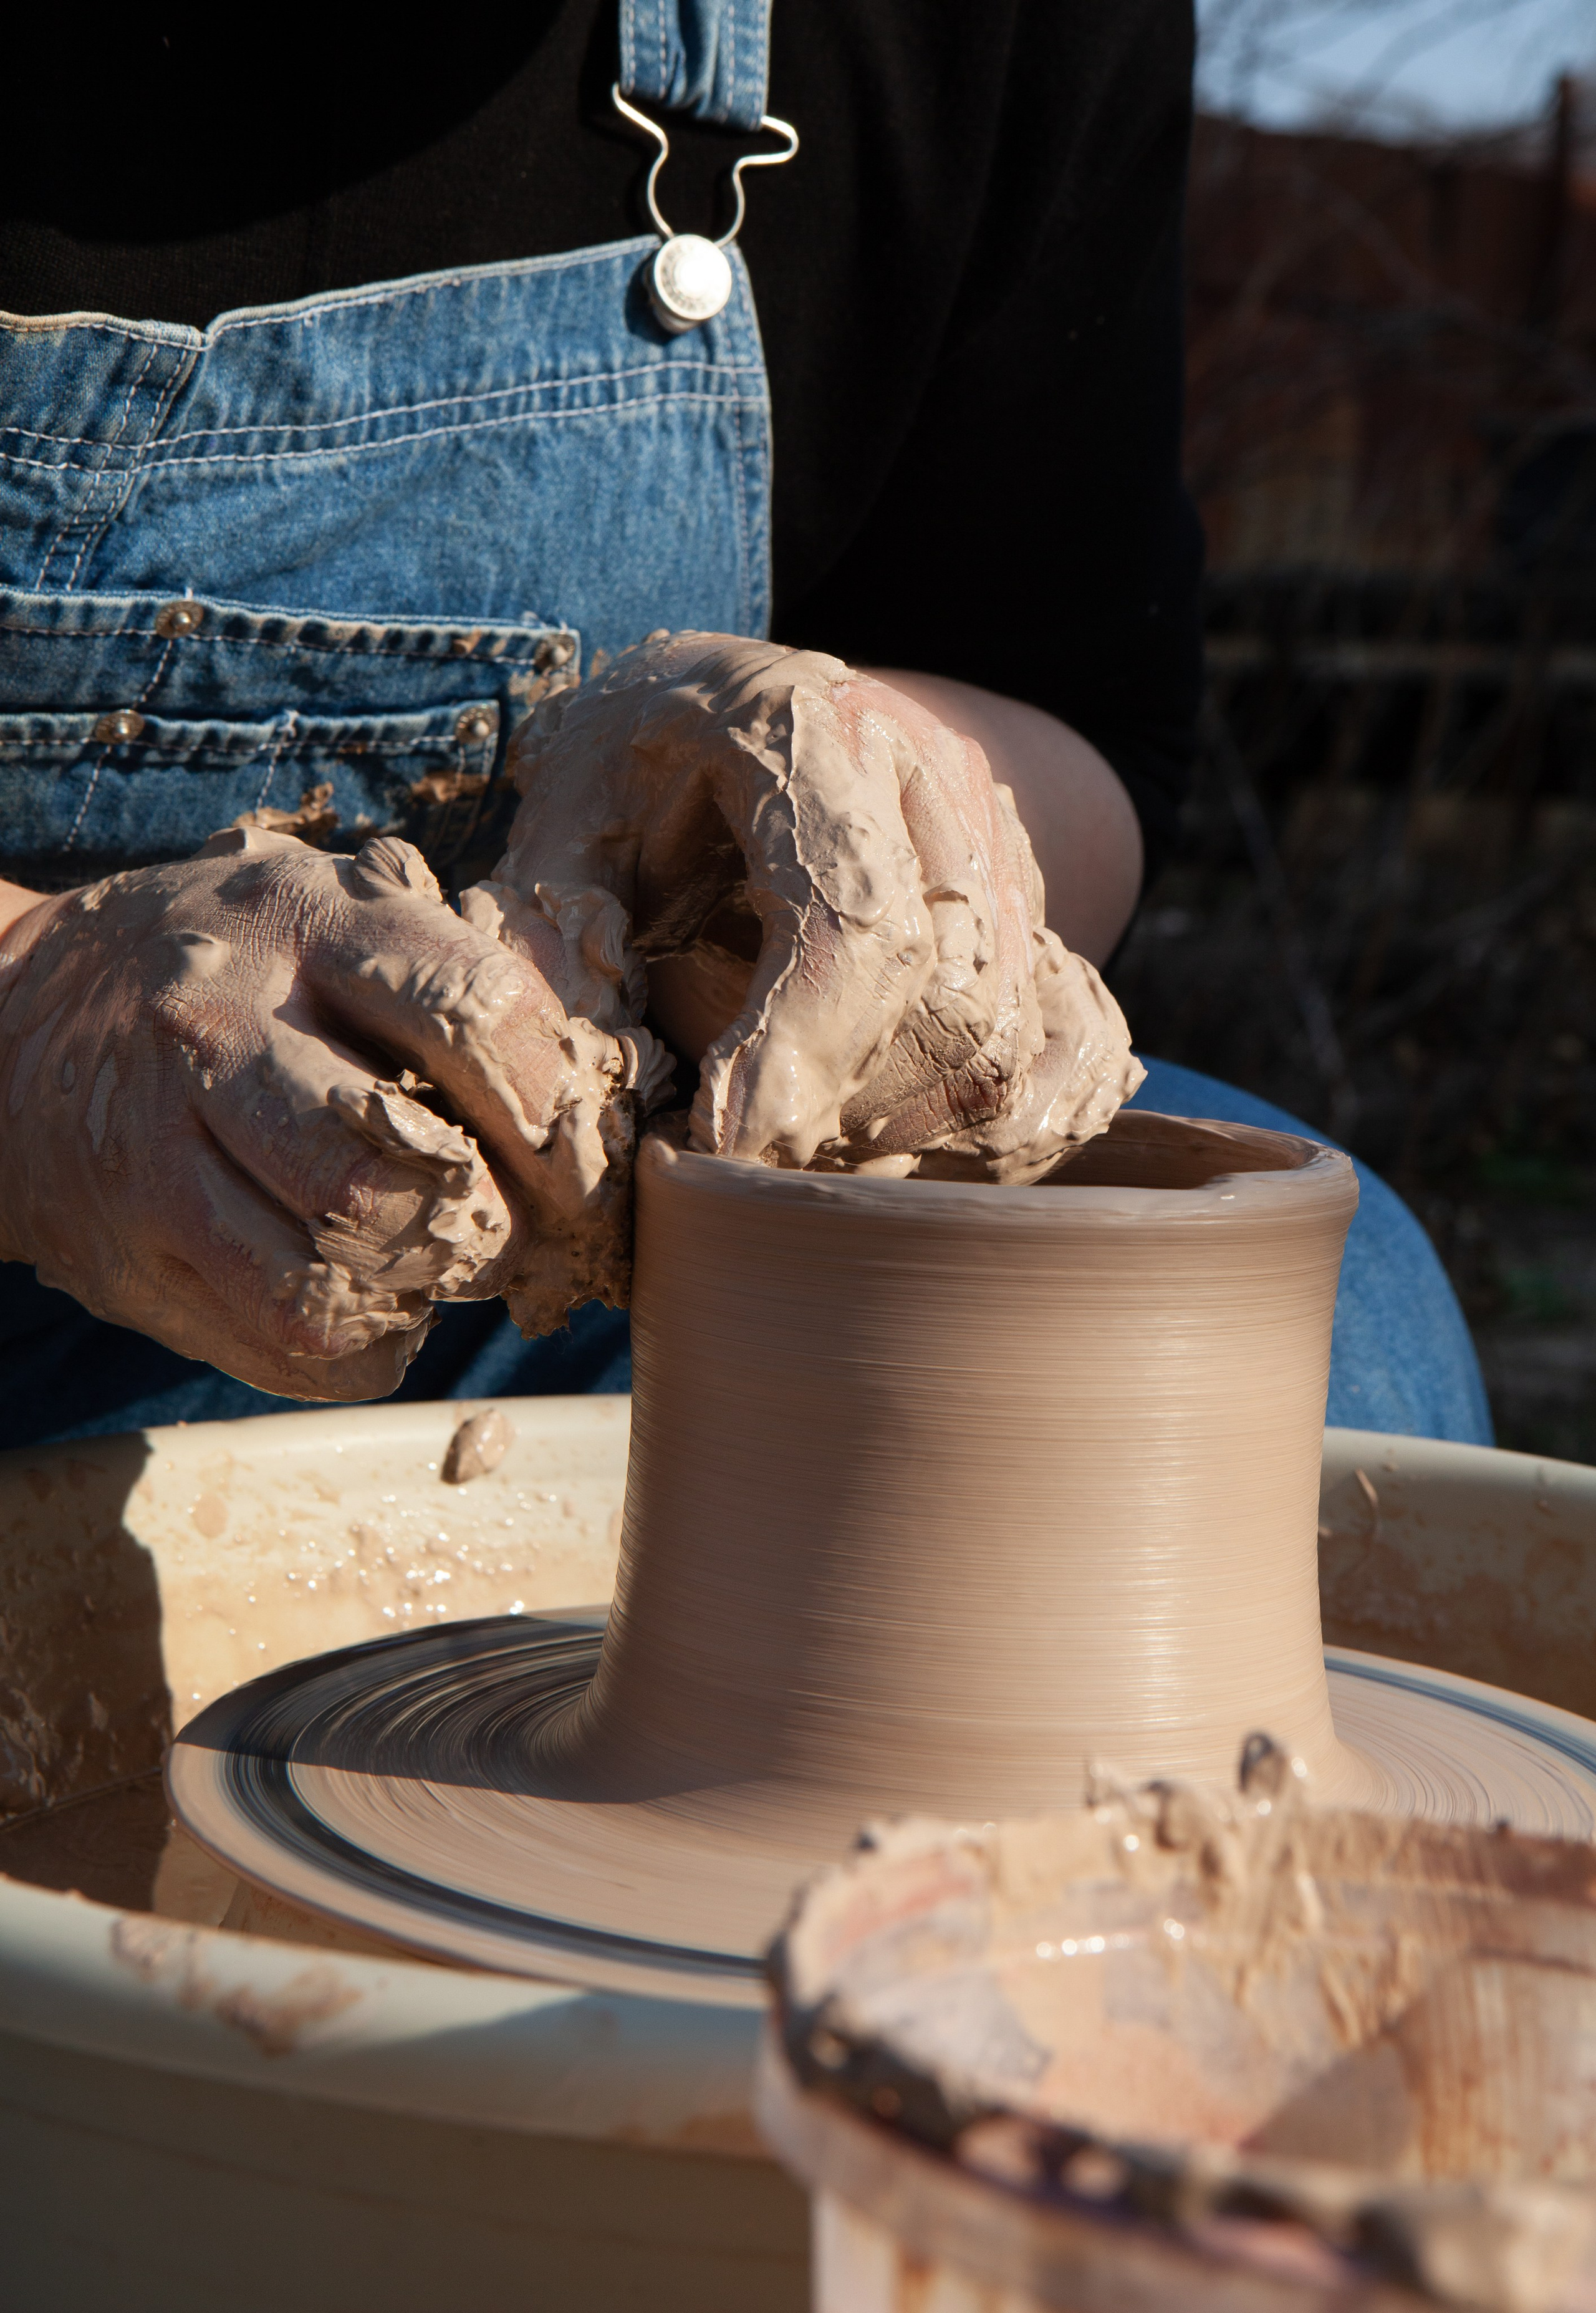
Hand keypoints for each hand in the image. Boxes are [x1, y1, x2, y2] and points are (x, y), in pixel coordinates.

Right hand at [0, 827, 633, 1398]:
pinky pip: (284, 1345)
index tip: (584, 1167)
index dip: (554, 1113)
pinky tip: (373, 1304)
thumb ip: (448, 979)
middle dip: (487, 1227)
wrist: (14, 1024)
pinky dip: (362, 1348)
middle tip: (509, 1232)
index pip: (470, 1014)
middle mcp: (216, 1027)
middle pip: (391, 1171)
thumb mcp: (327, 919)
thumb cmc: (230, 972)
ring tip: (435, 1264)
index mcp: (302, 924)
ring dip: (419, 1293)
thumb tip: (591, 1099)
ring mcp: (154, 1149)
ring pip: (330, 1277)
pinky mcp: (126, 1255)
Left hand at [466, 633, 1140, 1179]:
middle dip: (847, 1103)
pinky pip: (1069, 1033)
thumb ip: (555, 935)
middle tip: (744, 1141)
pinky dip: (1008, 1113)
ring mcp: (995, 838)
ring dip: (911, 1120)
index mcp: (804, 730)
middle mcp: (930, 774)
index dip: (797, 1050)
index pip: (857, 918)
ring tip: (802, 1132)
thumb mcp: (558, 826)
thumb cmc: (628, 774)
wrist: (722, 702)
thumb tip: (574, 1068)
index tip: (722, 1139)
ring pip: (1011, 1033)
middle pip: (952, 996)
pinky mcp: (1027, 900)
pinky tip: (903, 1129)